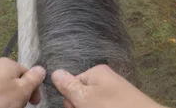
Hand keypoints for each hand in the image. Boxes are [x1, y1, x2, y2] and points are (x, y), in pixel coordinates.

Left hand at [0, 57, 45, 107]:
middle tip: (19, 107)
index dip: (34, 89)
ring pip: (4, 89)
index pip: (28, 73)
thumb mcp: (21, 91)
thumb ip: (33, 79)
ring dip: (9, 100)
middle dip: (20, 95)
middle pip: (16, 81)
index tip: (34, 103)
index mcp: (8, 63)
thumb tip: (41, 68)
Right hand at [51, 64, 167, 107]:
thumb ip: (69, 86)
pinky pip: (103, 105)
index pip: (71, 83)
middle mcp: (105, 78)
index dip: (71, 99)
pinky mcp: (121, 102)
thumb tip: (54, 72)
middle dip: (81, 106)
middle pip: (82, 94)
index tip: (77, 107)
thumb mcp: (85, 98)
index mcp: (96, 72)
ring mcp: (114, 91)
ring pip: (92, 103)